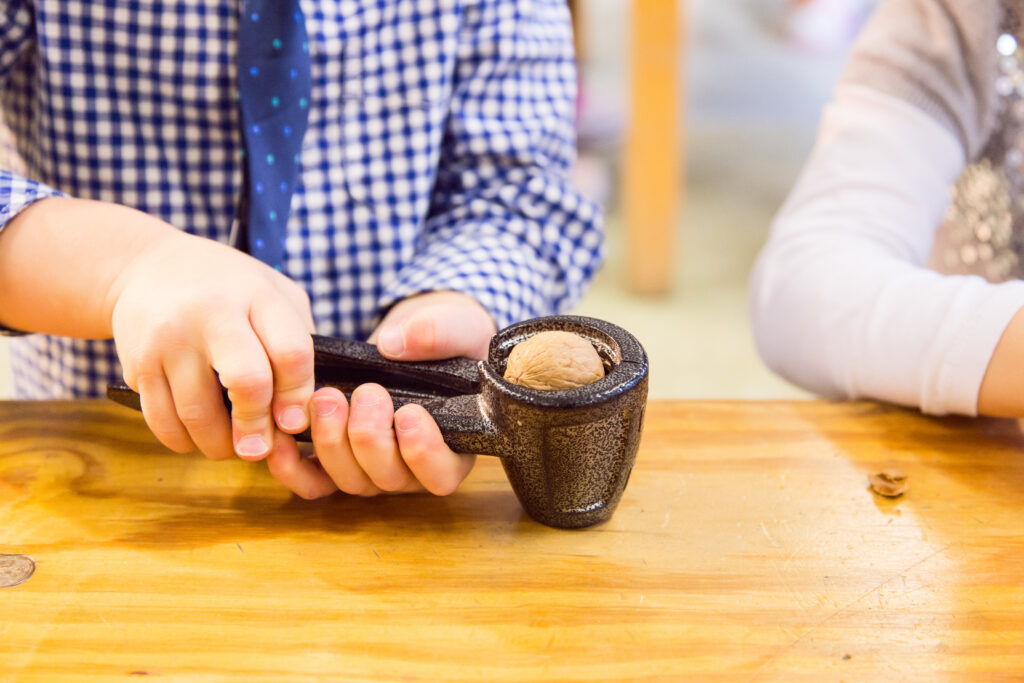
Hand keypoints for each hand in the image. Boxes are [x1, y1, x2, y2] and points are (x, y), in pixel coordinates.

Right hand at [110, 226, 319, 481]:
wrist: (148, 266)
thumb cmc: (227, 286)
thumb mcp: (273, 292)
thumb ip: (297, 338)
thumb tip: (306, 406)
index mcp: (256, 295)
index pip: (291, 352)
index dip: (299, 396)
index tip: (294, 421)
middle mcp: (210, 314)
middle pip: (247, 383)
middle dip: (259, 427)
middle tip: (260, 448)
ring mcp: (169, 339)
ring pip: (198, 414)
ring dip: (220, 445)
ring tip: (231, 446)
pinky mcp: (137, 362)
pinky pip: (162, 420)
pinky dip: (183, 440)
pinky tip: (197, 436)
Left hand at [280, 291, 495, 496]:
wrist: (413, 338)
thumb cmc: (447, 339)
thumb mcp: (457, 326)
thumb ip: (438, 334)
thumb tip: (392, 344)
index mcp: (453, 447)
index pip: (441, 475)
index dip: (425, 454)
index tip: (409, 413)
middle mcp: (411, 468)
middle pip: (388, 479)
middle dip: (371, 439)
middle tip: (367, 392)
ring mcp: (371, 468)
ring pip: (349, 480)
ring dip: (333, 442)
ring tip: (328, 397)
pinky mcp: (335, 460)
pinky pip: (313, 481)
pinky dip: (293, 467)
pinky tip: (286, 437)